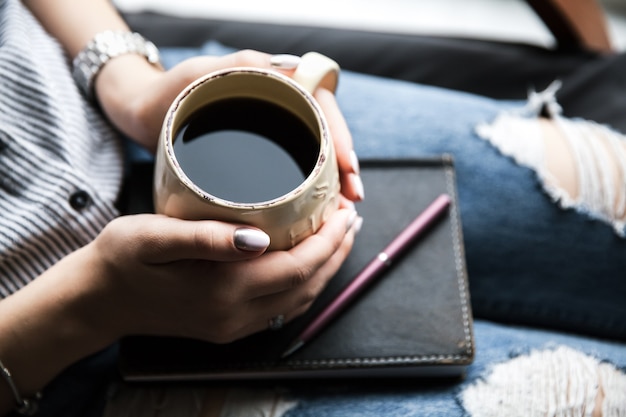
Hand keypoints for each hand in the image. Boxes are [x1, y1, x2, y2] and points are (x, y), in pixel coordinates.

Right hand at [84, 209, 357, 343]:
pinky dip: (305, 284)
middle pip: (306, 286)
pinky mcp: (226, 327)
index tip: (343, 211)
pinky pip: (281, 309)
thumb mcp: (154, 236)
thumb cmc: (121, 259)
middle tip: (350, 218)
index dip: (328, 240)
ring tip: (340, 238)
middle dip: (336, 251)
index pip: (297, 267)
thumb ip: (206, 238)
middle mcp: (234, 315)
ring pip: (299, 300)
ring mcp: (231, 326)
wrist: (98, 300)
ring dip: (326, 269)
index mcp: (223, 290)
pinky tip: (308, 264)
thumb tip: (258, 238)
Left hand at [95, 49, 363, 202]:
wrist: (142, 114)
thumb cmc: (167, 91)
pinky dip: (306, 189)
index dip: (338, 137)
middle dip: (344, 166)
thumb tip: (297, 69)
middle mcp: (278, 107)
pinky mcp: (257, 153)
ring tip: (341, 208)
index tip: (348, 169)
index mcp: (273, 84)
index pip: (321, 106)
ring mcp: (268, 131)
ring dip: (331, 181)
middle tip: (353, 198)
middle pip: (323, 134)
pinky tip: (314, 209)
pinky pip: (290, 168)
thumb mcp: (203, 72)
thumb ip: (244, 64)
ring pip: (311, 155)